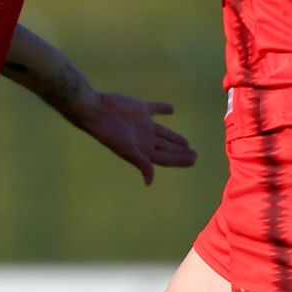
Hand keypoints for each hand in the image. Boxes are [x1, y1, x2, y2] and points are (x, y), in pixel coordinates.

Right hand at [81, 94, 197, 184]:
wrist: (96, 111)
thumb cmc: (110, 132)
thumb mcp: (127, 150)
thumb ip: (141, 163)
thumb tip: (149, 182)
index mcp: (142, 150)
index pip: (166, 158)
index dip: (180, 160)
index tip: (194, 160)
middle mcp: (144, 138)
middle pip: (166, 148)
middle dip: (180, 152)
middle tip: (195, 155)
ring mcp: (143, 124)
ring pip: (164, 133)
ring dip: (175, 138)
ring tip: (186, 143)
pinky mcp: (140, 109)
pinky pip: (155, 109)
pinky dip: (164, 109)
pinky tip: (172, 109)